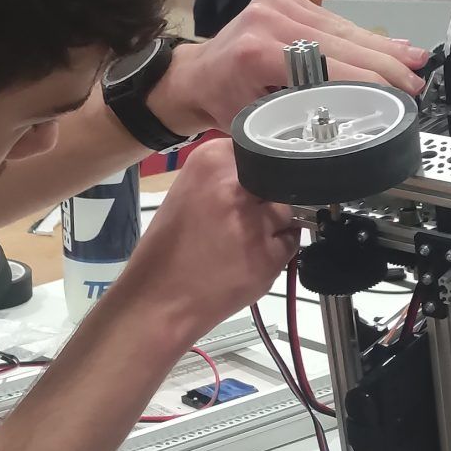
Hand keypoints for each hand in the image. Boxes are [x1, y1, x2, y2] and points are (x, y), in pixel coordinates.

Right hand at [107, 142, 297, 347]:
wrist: (159, 300)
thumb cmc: (168, 251)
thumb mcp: (187, 194)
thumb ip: (224, 177)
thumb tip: (262, 171)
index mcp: (210, 162)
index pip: (260, 150)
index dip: (260, 171)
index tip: (252, 186)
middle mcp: (234, 187)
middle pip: (278, 180)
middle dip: (268, 199)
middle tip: (243, 220)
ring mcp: (254, 222)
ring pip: (288, 212)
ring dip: (275, 226)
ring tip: (244, 243)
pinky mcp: (269, 255)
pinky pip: (291, 243)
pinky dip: (277, 252)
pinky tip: (249, 260)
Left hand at [154, 0, 425, 136]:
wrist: (195, 76)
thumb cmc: (223, 106)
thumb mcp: (259, 122)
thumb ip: (301, 117)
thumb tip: (351, 126)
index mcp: (257, 51)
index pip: (326, 65)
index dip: (366, 83)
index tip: (396, 99)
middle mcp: (268, 18)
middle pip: (340, 42)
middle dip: (384, 65)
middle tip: (416, 84)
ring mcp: (278, 3)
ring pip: (342, 29)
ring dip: (382, 48)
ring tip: (415, 62)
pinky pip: (333, 21)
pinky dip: (363, 37)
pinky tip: (390, 46)